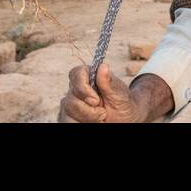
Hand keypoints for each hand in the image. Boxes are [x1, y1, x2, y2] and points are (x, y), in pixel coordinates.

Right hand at [58, 64, 172, 122]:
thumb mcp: (120, 94)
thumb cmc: (122, 105)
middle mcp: (76, 90)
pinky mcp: (69, 118)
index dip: (83, 88)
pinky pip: (66, 122)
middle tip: (103, 113)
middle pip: (70, 99)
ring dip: (86, 119)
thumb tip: (103, 66)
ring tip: (100, 119)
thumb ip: (110, 82)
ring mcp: (71, 105)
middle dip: (88, 110)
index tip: (96, 100)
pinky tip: (91, 123)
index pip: (76, 74)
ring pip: (67, 112)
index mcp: (89, 77)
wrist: (124, 120)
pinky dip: (80, 124)